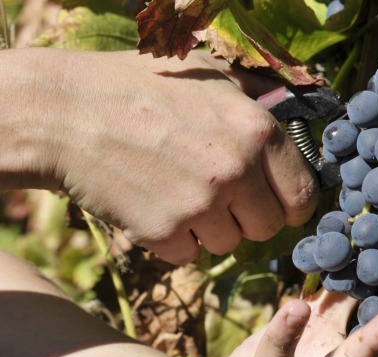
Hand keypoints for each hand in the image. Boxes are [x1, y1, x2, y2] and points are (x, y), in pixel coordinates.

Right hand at [27, 49, 317, 263]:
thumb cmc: (142, 87)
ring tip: (179, 191)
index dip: (290, 203)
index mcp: (258, 131)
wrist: (67, 112)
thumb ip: (261, 96)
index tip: (275, 202)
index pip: (305, 196)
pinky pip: (188, 255)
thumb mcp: (212, 74)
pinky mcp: (164, 231)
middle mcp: (238, 170)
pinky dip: (174, 240)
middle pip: (268, 228)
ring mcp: (200, 204)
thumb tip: (301, 111)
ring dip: (210, 229)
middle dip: (248, 217)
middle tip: (219, 195)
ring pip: (229, 245)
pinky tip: (154, 204)